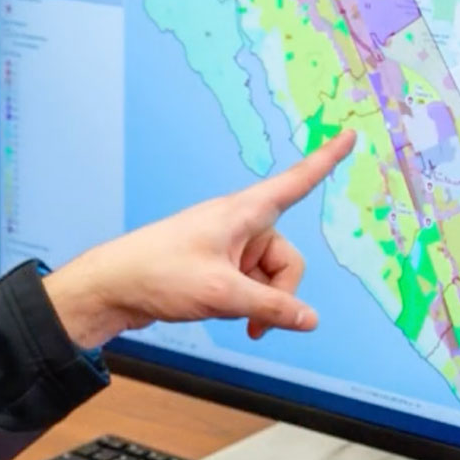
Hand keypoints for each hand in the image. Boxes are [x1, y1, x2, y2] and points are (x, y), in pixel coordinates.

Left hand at [43, 131, 355, 350]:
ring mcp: (226, 247)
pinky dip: (247, 304)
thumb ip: (272, 307)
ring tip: (236, 320)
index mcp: (242, 213)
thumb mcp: (223, 294)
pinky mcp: (215, 267)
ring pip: (268, 277)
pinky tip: (230, 317)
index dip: (325, 161)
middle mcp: (237, 225)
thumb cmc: (159, 275)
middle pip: (286, 257)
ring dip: (261, 303)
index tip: (349, 136)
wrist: (111, 289)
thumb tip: (310, 319)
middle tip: (258, 323)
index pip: (294, 183)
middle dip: (280, 292)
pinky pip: (249, 285)